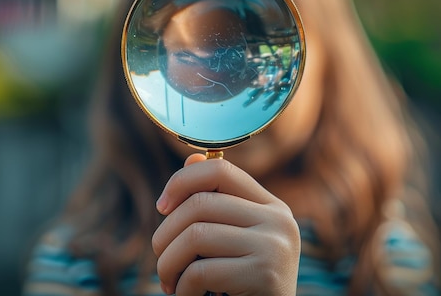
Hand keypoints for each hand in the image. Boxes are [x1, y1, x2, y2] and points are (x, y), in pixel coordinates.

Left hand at [152, 153, 300, 295]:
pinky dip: (182, 289)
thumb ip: (215, 204)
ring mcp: (275, 247)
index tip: (161, 207)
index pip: (220, 170)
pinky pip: (201, 271)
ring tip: (169, 282)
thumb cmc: (244, 287)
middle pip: (200, 204)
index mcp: (272, 207)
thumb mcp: (232, 241)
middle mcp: (279, 221)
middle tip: (161, 259)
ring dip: (168, 263)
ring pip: (195, 235)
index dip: (182, 181)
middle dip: (165, 234)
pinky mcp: (265, 276)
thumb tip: (191, 158)